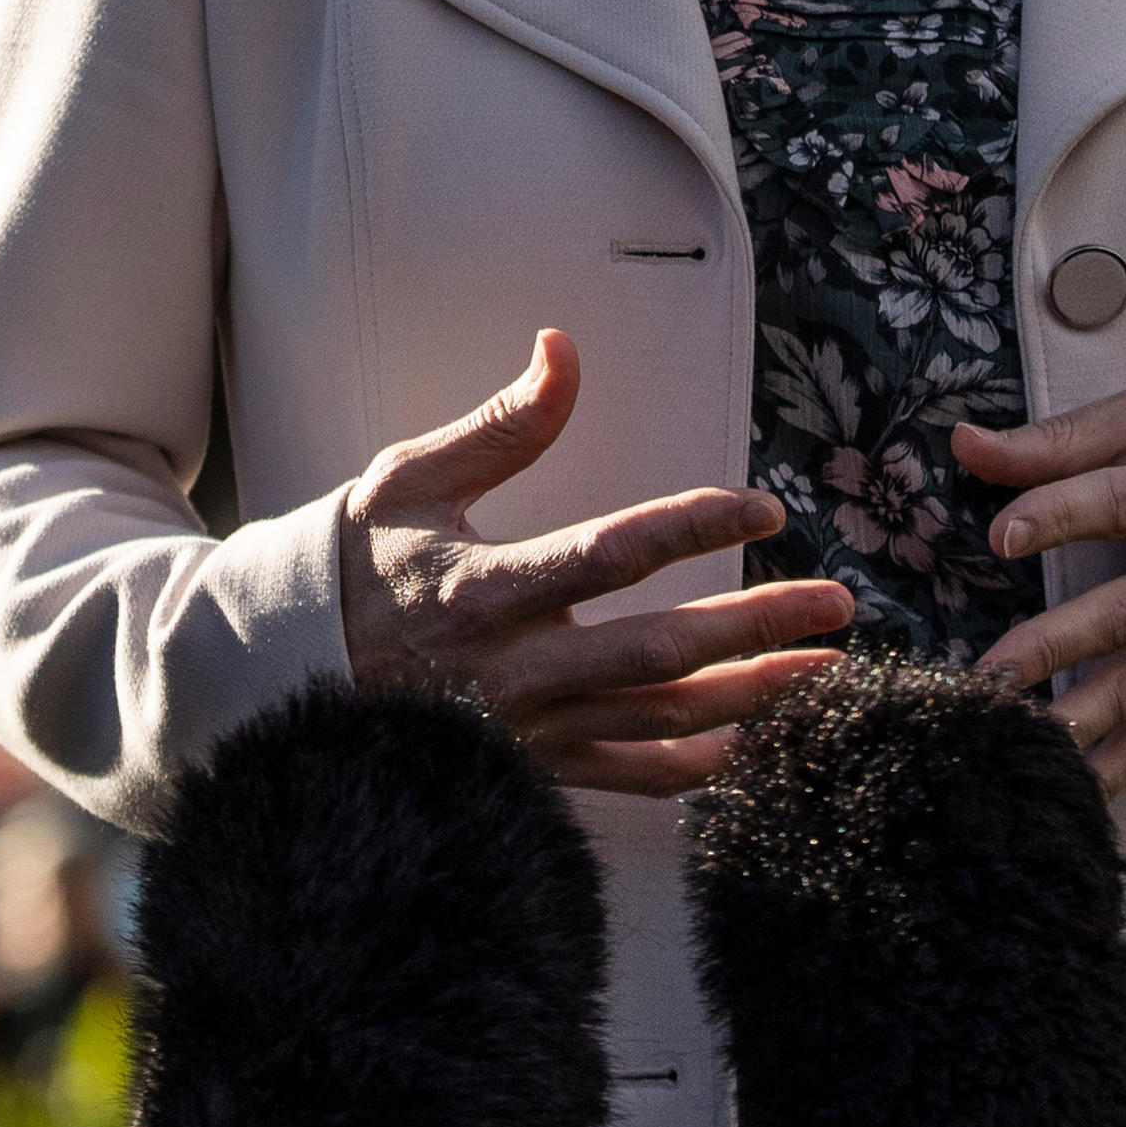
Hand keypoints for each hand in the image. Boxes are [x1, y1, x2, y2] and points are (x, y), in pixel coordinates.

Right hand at [337, 331, 853, 797]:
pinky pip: (623, 778)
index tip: (762, 507)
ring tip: (820, 669)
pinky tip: (740, 742)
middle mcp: (511, 668)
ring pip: (657, 720)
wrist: (289, 673)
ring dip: (749, 696)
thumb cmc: (358, 566)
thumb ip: (502, 424)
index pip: (611, 554)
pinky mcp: (528, 768)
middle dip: (758, 626)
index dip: (693, 528)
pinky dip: (688, 768)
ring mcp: (524, 729)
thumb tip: (563, 348)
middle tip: (837, 604)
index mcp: (484, 588)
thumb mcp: (412, 479)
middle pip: (659, 651)